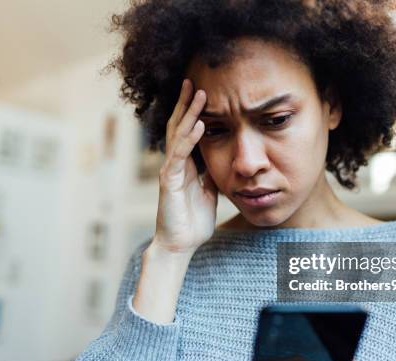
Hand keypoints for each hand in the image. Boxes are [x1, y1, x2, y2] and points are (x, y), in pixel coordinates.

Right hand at [153, 78, 217, 253]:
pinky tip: (200, 125)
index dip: (193, 111)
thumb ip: (213, 174)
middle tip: (193, 80)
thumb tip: (226, 160)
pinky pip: (180, 156)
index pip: (188, 131)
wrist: (181, 244)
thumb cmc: (193, 220)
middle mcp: (176, 163)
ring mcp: (171, 170)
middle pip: (179, 126)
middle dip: (186, 103)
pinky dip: (190, 139)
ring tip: (198, 93)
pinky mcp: (169, 181)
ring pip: (178, 135)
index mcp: (186, 164)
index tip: (202, 91)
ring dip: (189, 113)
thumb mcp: (210, 192)